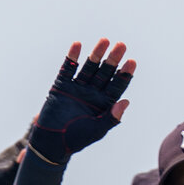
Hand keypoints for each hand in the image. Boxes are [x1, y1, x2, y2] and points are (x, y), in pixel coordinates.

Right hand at [26, 41, 133, 164]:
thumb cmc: (77, 139)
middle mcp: (92, 92)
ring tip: (104, 40)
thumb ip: (111, 118)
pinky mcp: (61, 86)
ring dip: (96, 54)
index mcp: (104, 103)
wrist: (51, 143)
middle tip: (122, 45)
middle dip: (113, 59)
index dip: (124, 74)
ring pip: (89, 67)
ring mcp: (77, 87)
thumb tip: (126, 102)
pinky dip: (72, 58)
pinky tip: (78, 45)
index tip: (132, 62)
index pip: (117, 85)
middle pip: (105, 72)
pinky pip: (68, 69)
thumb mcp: (97, 130)